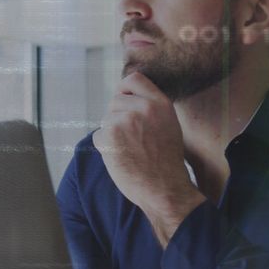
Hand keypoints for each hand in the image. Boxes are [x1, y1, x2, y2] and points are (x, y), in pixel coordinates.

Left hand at [93, 72, 205, 247]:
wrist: (165, 189)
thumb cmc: (166, 162)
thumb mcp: (169, 125)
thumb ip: (151, 108)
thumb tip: (127, 95)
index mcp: (160, 104)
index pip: (134, 79)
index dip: (124, 88)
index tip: (123, 99)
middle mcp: (143, 108)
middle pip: (115, 100)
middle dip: (117, 116)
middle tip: (130, 138)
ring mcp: (125, 121)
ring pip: (106, 119)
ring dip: (111, 133)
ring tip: (129, 150)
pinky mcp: (110, 137)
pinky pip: (99, 136)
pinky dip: (105, 148)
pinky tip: (121, 158)